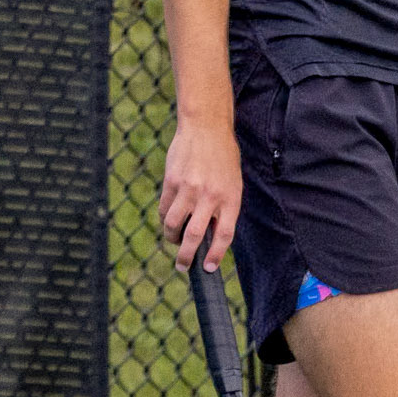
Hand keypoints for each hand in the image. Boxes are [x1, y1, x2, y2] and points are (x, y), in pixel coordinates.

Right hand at [159, 120, 242, 270]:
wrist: (206, 128)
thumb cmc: (223, 158)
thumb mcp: (232, 182)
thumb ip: (223, 207)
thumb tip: (209, 236)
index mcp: (231, 197)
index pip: (225, 234)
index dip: (216, 254)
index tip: (209, 268)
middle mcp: (210, 195)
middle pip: (195, 235)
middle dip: (187, 256)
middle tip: (183, 266)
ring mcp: (189, 188)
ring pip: (174, 224)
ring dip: (172, 237)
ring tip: (175, 240)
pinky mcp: (171, 182)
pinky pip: (165, 209)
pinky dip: (166, 219)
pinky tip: (169, 220)